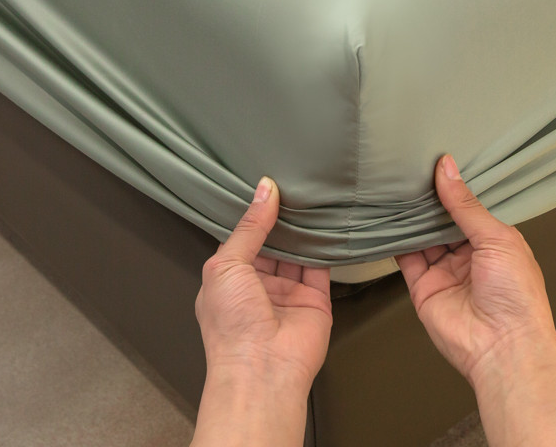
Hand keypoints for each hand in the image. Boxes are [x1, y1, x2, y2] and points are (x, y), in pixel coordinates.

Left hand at [195, 176, 331, 391]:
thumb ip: (249, 227)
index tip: (266, 184)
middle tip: (293, 185)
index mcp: (229, 278)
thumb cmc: (232, 326)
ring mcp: (288, 292)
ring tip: (312, 196)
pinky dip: (325, 244)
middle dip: (281, 218)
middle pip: (274, 242)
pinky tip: (328, 221)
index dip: (253, 212)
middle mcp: (258, 284)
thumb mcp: (226, 265)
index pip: (243, 236)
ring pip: (298, 251)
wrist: (263, 370)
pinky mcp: (315, 298)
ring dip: (304, 229)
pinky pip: (321, 265)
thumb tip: (264, 190)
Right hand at [395, 154, 555, 386]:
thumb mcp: (497, 238)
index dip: (453, 187)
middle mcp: (468, 255)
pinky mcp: (423, 287)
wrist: (503, 348)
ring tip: (395, 188)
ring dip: (410, 217)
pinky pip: (405, 258)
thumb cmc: (517, 296)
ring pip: (421, 236)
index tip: (434, 162)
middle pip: (441, 221)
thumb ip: (466, 205)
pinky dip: (395, 240)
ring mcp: (445, 271)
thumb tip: (447, 168)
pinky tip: (387, 218)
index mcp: (494, 241)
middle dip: (428, 200)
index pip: (468, 208)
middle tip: (410, 171)